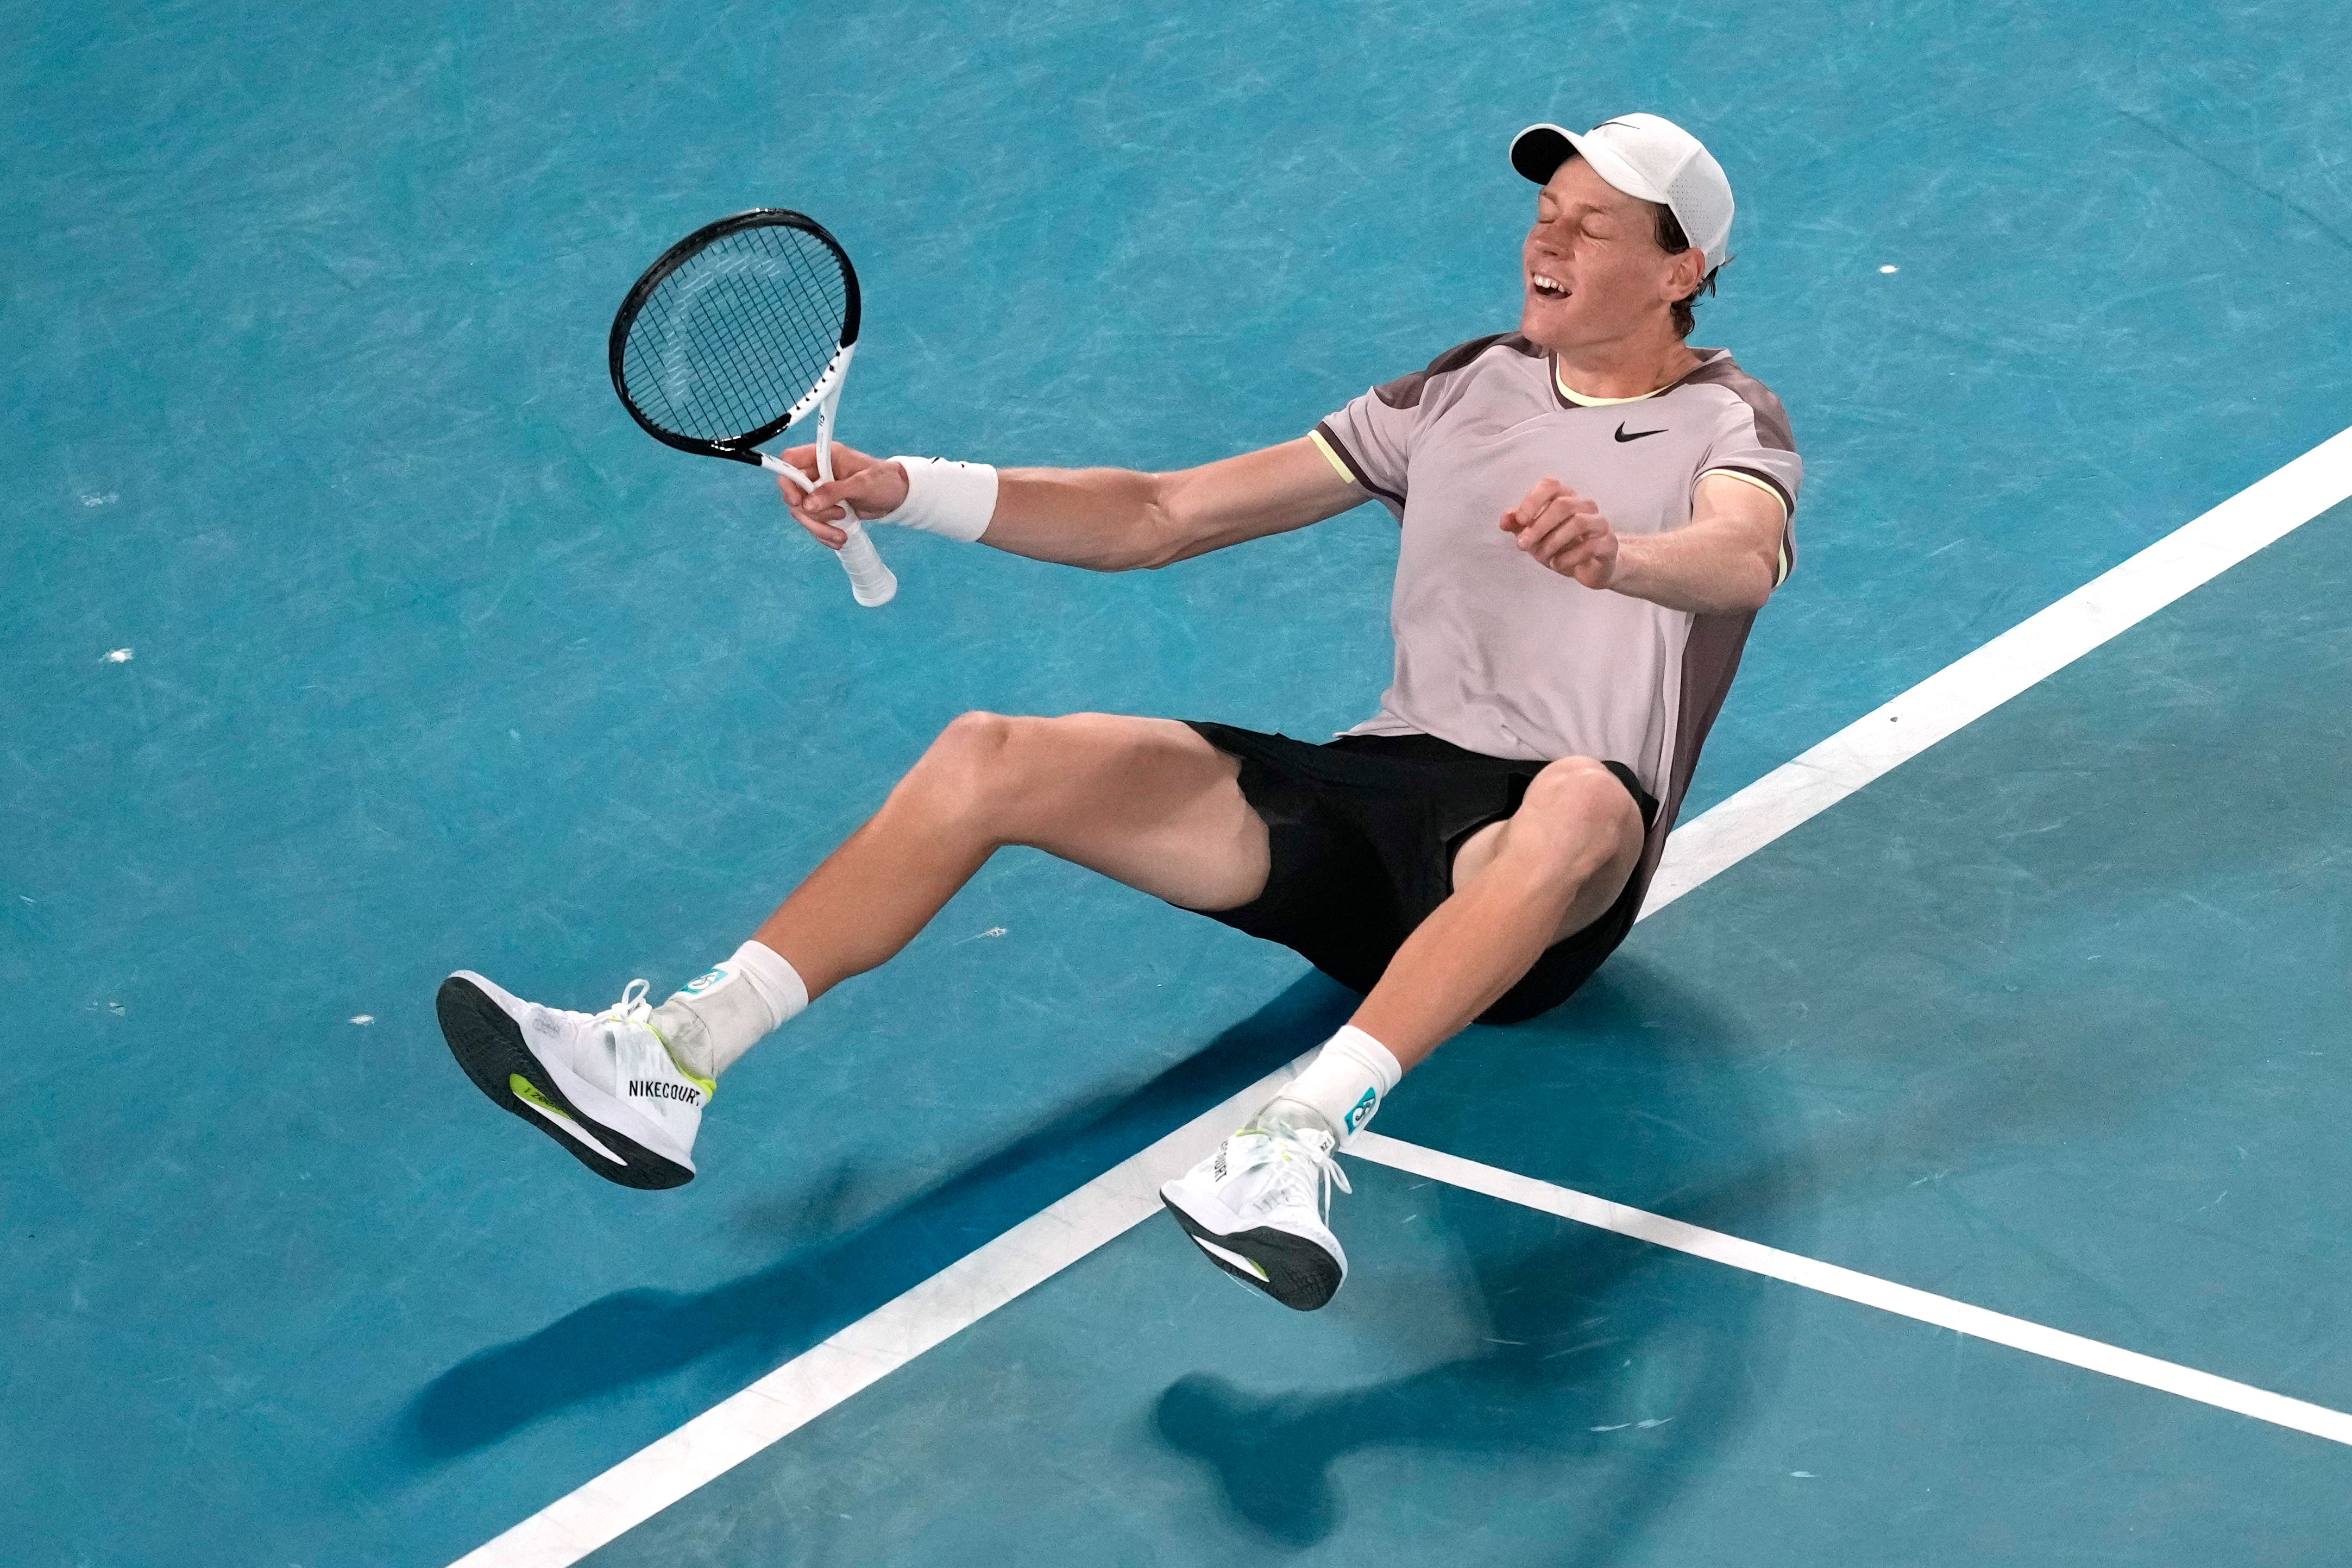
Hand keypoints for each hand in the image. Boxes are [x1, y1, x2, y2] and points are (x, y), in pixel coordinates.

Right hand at [776, 443, 909, 548]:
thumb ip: (834, 491)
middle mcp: (818, 473)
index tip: (798, 500)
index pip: (791, 460)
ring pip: (803, 512)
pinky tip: (840, 539)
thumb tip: (808, 503)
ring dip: (819, 528)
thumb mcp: (862, 485)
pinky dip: (824, 534)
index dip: (788, 480)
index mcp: (824, 456)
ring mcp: (820, 492)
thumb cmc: (884, 481)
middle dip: (811, 513)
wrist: (898, 497)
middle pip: (794, 493)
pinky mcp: (826, 509)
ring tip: (842, 534)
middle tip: (837, 515)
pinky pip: (814, 523)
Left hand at [1501, 478, 1619, 588]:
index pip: (1550, 485)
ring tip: (1542, 558)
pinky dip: (1568, 558)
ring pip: (1578, 523)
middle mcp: (1585, 505)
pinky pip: (1590, 546)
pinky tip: (1557, 565)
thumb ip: (1518, 526)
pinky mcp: (1609, 543)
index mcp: (1565, 497)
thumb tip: (1504, 519)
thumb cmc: (1561, 546)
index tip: (1519, 521)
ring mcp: (1599, 523)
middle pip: (1563, 505)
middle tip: (1522, 545)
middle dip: (1538, 527)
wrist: (1592, 567)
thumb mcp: (1535, 536)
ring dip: (1553, 542)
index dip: (1532, 500)